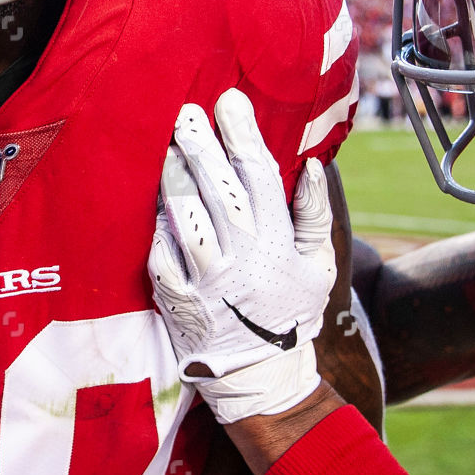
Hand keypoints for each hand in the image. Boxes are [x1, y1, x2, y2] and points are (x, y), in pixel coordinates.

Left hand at [149, 89, 334, 422]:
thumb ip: (314, 214)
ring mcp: (205, 277)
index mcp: (276, 240)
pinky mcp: (175, 297)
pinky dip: (157, 228)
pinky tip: (155, 204)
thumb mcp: (318, 264)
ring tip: (168, 149)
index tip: (229, 100)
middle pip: (216, 187)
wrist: (260, 375)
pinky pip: (160, 254)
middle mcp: (240, 254)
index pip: (258, 174)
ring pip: (184, 216)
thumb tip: (314, 165)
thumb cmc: (291, 311)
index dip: (242, 132)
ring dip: (173, 178)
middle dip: (200, 144)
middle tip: (186, 112)